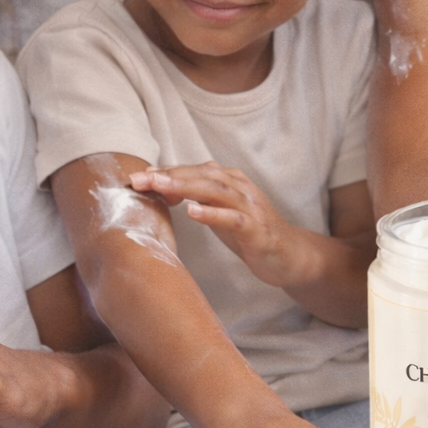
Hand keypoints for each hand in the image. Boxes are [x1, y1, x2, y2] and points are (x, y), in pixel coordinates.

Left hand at [130, 164, 315, 290]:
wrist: (289, 255)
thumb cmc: (250, 232)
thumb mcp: (220, 211)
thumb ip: (198, 197)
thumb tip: (165, 187)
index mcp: (229, 180)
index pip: (193, 171)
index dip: (165, 172)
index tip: (138, 177)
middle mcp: (239, 188)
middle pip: (201, 175)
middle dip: (169, 175)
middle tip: (140, 179)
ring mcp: (250, 207)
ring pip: (215, 190)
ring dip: (186, 187)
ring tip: (161, 187)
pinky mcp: (257, 229)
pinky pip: (233, 218)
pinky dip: (212, 213)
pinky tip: (193, 212)